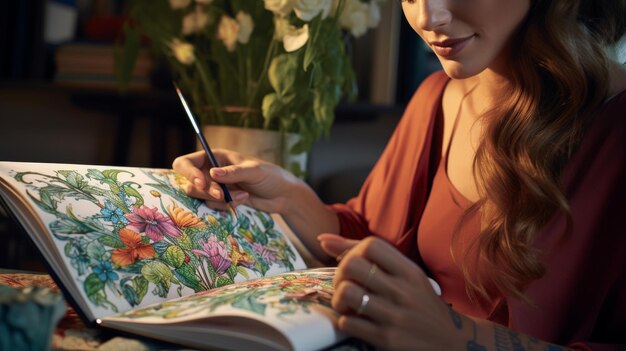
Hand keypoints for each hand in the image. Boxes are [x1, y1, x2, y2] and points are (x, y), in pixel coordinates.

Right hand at [172, 149, 300, 212]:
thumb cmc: (270, 176)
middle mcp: (210, 170)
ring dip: (220, 200)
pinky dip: (226, 206)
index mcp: (214, 157)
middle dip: (205, 192)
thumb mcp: (254, 171)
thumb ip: (233, 172)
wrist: (282, 195)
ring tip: (242, 195)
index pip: (186, 163)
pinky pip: (212, 206)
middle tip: (223, 195)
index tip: (202, 185)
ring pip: (200, 197)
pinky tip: (243, 199)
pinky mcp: (221, 201)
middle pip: (190, 184)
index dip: (188, 174)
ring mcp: (214, 187)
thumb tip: (212, 173)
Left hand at [318, 234, 463, 349]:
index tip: (353, 264)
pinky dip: (344, 320)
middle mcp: (403, 291)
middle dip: (339, 275)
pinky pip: (348, 322)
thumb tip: (324, 240)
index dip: (352, 252)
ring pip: (346, 293)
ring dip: (337, 300)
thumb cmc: (420, 303)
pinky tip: (354, 320)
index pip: (370, 245)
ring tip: (346, 305)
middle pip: (352, 266)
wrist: (451, 342)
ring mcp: (394, 316)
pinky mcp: (386, 339)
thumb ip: (367, 256)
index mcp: (409, 271)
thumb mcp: (406, 275)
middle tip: (343, 285)